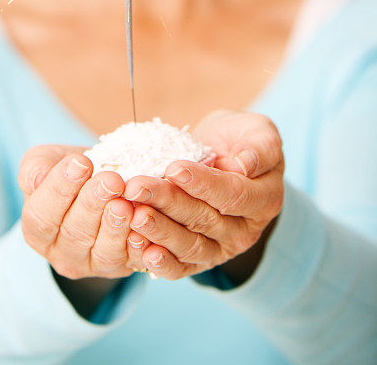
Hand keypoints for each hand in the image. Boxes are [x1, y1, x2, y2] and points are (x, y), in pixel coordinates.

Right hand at [18, 144, 146, 278]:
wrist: (105, 181)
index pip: (42, 215)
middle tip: (111, 180)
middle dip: (94, 205)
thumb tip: (37, 179)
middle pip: (75, 234)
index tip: (81, 162)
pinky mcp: (124, 267)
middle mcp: (63, 254)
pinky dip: (140, 246)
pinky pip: (134, 261)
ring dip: (116, 227)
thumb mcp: (46, 161)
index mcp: (36, 231)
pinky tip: (144, 225)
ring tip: (125, 203)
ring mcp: (95, 264)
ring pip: (104, 252)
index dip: (60, 189)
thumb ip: (35, 168)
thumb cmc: (72, 170)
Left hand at [123, 110, 284, 279]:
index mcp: (265, 199)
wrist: (222, 155)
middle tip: (137, 187)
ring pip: (190, 245)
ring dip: (159, 231)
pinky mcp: (198, 260)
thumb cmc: (239, 140)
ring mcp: (221, 249)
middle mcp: (244, 230)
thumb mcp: (257, 131)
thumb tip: (244, 165)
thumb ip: (259, 147)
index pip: (234, 194)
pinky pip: (181, 266)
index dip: (204, 183)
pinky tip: (139, 247)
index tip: (174, 168)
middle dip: (168, 202)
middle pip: (205, 220)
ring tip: (134, 215)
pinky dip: (160, 262)